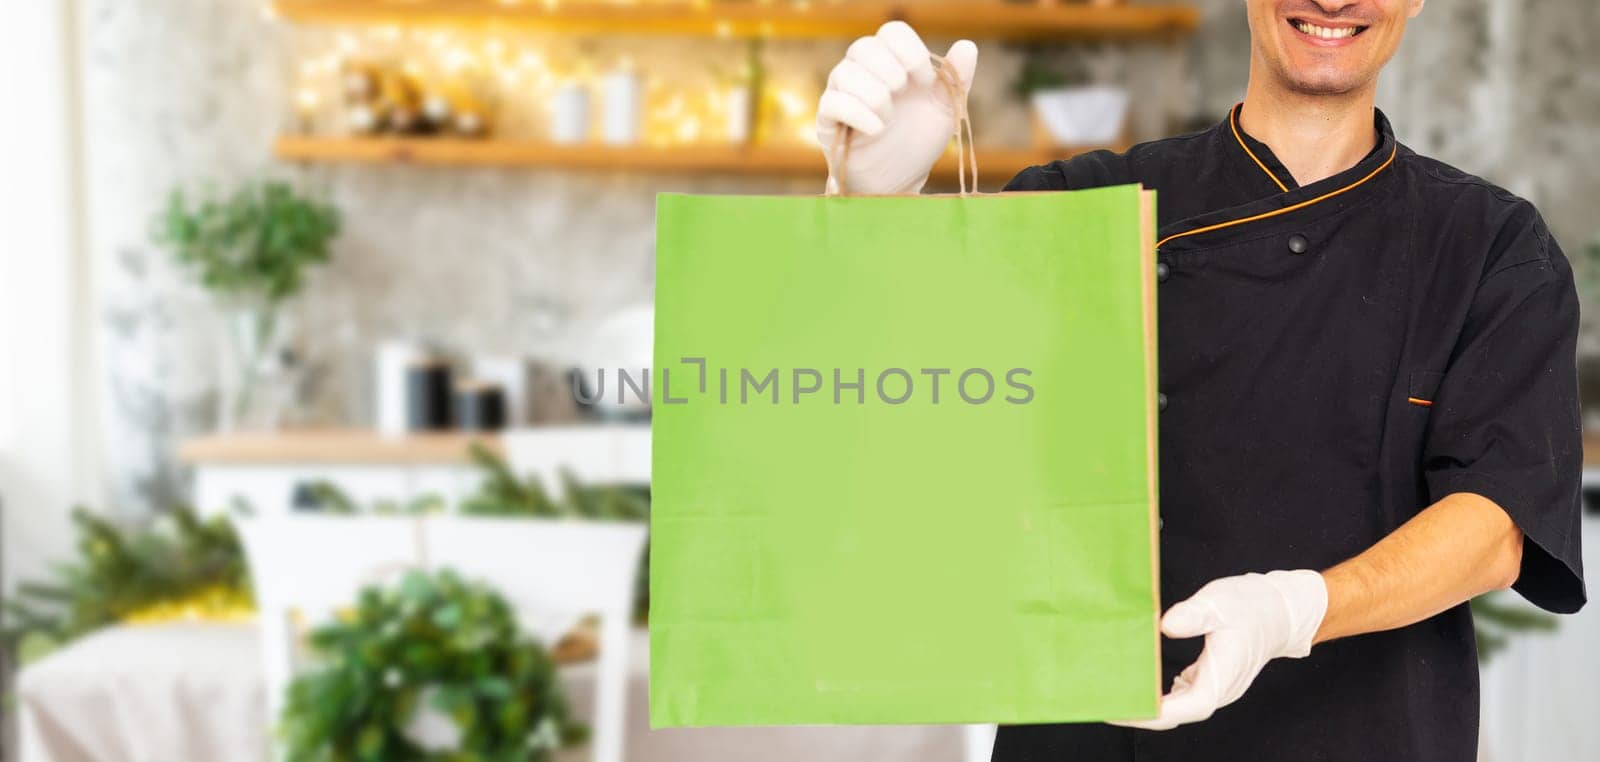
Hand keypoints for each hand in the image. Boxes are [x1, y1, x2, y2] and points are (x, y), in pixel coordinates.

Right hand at [816, 21, 977, 194]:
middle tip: (903, 96)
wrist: (898, 181)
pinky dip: (859, 114)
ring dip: (875, 96)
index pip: (892, 32)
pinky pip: (833, 103)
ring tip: (888, 119)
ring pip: (845, 73)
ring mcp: (841, 94)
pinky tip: (877, 129)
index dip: (911, 52)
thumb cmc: (917, 142)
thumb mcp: (945, 110)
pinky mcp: (828, 120)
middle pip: (864, 47)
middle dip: (890, 72)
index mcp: (891, 62)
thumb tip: (968, 45)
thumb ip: (956, 79)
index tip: (925, 81)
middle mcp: (862, 72)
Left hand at [1112, 570, 1327, 730]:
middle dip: (1139, 713)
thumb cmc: (1253, 606)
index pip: (1184, 708)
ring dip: (1148, 705)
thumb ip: (1193, 615)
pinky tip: (1138, 682)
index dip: (1152, 713)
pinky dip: (1159, 693)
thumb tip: (1166, 626)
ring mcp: (1215, 687)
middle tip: (1104, 703)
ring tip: (1113, 694)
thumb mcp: (1220, 602)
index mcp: (1221, 679)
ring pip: (1178, 707)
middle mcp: (1218, 690)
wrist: (1283, 610)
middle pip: (1175, 715)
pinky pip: (1181, 696)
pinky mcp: (1211, 679)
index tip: (1122, 709)